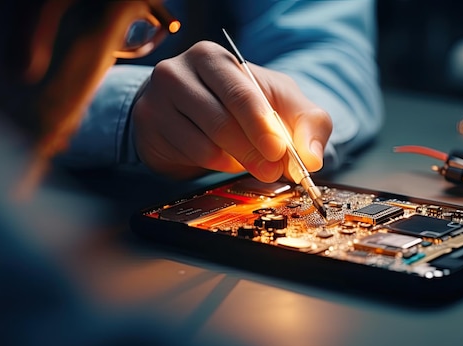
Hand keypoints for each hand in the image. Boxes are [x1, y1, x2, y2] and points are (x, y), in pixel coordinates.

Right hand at [131, 41, 331, 181]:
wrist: (189, 108)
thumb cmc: (241, 102)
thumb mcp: (281, 103)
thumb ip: (308, 125)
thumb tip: (312, 160)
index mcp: (213, 58)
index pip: (241, 93)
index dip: (262, 126)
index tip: (279, 151)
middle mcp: (177, 72)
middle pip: (221, 121)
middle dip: (253, 151)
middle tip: (272, 170)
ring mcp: (157, 100)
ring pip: (205, 145)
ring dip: (235, 161)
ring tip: (250, 160)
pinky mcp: (149, 127)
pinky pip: (189, 157)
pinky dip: (214, 164)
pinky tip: (223, 156)